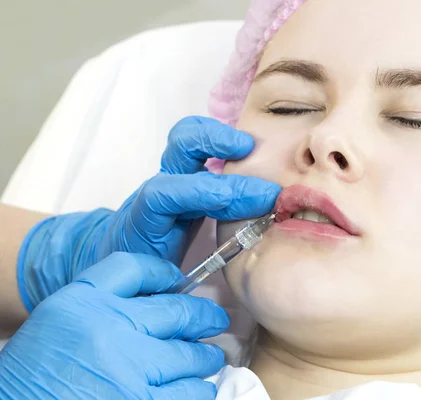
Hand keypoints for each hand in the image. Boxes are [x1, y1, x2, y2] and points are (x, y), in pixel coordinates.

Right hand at [1, 252, 227, 399]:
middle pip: (180, 313)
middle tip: (215, 321)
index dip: (168, 275)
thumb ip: (107, 292)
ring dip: (204, 360)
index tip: (182, 284)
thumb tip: (167, 282)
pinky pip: (188, 395)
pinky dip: (198, 391)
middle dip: (206, 318)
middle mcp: (109, 333)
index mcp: (85, 304)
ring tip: (207, 361)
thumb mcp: (62, 316)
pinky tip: (195, 389)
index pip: (137, 270)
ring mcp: (128, 374)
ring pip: (192, 358)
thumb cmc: (37, 370)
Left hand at [18, 117, 280, 309]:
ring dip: (220, 136)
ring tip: (253, 147)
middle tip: (254, 157)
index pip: (167, 194)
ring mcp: (172, 177)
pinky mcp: (185, 175)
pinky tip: (248, 154)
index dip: (205, 192)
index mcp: (146, 219)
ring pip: (188, 138)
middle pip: (178, 148)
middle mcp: (160, 190)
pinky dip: (222, 144)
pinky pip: (199, 148)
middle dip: (216, 144)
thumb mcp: (157, 287)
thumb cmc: (139, 274)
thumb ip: (181, 290)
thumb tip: (220, 311)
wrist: (111, 252)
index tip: (246, 200)